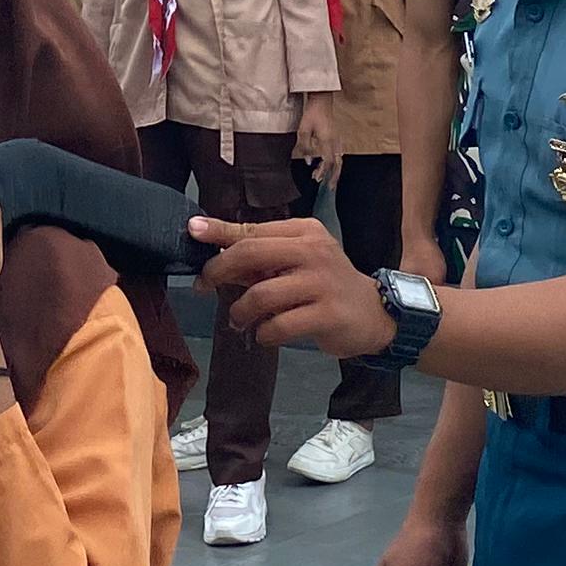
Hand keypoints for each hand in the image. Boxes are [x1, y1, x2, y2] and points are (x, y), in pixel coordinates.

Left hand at [192, 213, 387, 357]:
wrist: (374, 313)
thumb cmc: (325, 284)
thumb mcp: (296, 260)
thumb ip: (260, 256)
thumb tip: (211, 250)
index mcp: (304, 232)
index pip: (252, 230)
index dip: (218, 233)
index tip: (192, 232)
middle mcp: (314, 251)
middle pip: (251, 254)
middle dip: (219, 270)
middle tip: (204, 287)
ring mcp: (322, 283)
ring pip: (261, 295)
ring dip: (240, 311)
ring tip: (239, 320)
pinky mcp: (328, 315)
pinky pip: (279, 326)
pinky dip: (263, 334)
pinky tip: (265, 335)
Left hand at [291, 94, 341, 175]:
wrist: (322, 100)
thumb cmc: (312, 113)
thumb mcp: (304, 130)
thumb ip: (305, 147)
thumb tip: (309, 161)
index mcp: (327, 141)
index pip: (328, 162)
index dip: (323, 172)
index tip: (317, 179)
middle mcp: (335, 142)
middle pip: (337, 164)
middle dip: (334, 177)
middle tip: (330, 188)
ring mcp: (338, 139)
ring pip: (340, 160)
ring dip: (335, 171)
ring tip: (330, 180)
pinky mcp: (337, 137)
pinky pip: (340, 154)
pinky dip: (337, 163)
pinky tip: (332, 166)